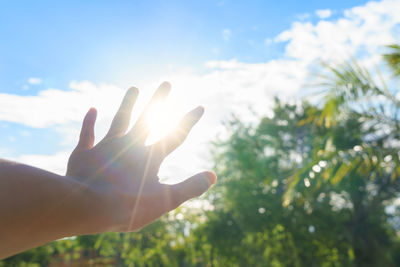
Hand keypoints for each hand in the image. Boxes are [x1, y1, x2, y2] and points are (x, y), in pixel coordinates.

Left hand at [66, 82, 215, 231]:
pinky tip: (92, 109)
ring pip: (119, 120)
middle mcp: (129, 147)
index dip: (188, 122)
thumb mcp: (165, 200)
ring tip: (134, 87)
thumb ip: (190, 187)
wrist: (88, 207)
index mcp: (149, 157)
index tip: (200, 107)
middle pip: (147, 119)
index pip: (175, 136)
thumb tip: (214, 175)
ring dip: (127, 104)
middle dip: (158, 101)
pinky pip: (87, 136)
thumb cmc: (128, 207)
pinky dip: (88, 123)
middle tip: (166, 82)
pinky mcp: (85, 154)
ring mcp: (106, 148)